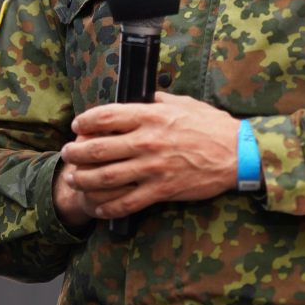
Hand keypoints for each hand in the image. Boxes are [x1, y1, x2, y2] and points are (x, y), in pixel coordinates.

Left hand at [57, 93, 239, 220]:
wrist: (236, 154)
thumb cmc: (211, 125)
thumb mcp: (184, 103)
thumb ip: (159, 100)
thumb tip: (142, 97)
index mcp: (152, 116)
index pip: (107, 116)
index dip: (86, 121)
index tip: (78, 125)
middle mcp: (147, 142)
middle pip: (98, 148)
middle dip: (76, 152)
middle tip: (68, 154)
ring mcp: (152, 168)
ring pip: (106, 177)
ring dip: (84, 179)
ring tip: (74, 178)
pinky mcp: (161, 190)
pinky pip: (126, 202)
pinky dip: (107, 206)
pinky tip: (98, 206)